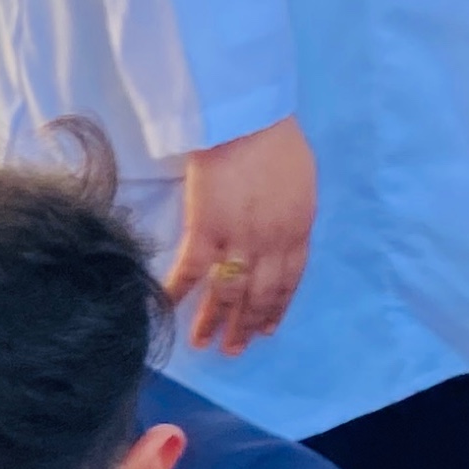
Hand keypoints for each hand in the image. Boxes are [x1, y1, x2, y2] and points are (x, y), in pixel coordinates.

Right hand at [160, 115, 316, 356]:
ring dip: (214, 321)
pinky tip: (167, 309)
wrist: (246, 118)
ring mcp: (237, 239)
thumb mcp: (302, 181)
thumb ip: (293, 215)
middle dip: (245, 325)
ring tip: (203, 343)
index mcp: (297, 229)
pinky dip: (177, 293)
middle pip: (258, 295)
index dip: (275, 309)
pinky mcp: (204, 230)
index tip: (266, 330)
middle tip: (233, 349)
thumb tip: (282, 237)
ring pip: (228, 292)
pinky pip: (191, 272)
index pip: (289, 281)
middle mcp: (270, 243)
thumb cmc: (275, 139)